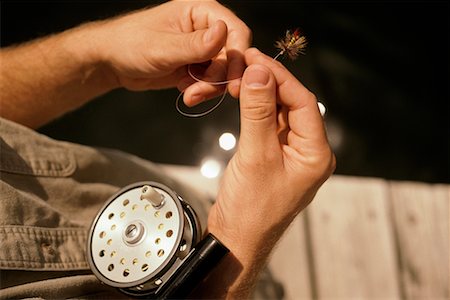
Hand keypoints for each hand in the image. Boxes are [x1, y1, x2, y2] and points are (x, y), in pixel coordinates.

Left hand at [93, 0, 250, 101]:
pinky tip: (186, 92)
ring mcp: (202, 49)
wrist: (112, 62)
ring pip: (223, 72)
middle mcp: (206, 28)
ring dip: (209, 87)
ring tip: (188, 94)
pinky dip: (202, 90)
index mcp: (200, 11)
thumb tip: (224, 31)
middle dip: (219, 77)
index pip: (235, 31)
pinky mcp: (196, 66)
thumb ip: (195, 44)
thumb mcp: (162, 47)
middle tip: (201, 92)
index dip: (238, 55)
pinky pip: (211, 81)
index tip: (234, 79)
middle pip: (231, 55)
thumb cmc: (129, 44)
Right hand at [208, 48, 335, 261]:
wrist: (235, 239)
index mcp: (316, 155)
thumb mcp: (255, 156)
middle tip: (245, 64)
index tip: (256, 60)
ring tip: (241, 77)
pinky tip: (244, 98)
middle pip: (294, 106)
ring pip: (281, 113)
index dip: (280, 78)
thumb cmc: (250, 209)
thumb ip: (258, 113)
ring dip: (262, 95)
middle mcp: (309, 153)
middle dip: (270, 84)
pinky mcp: (275, 157)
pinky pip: (270, 125)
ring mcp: (292, 155)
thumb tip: (258, 73)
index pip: (304, 103)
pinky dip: (257, 110)